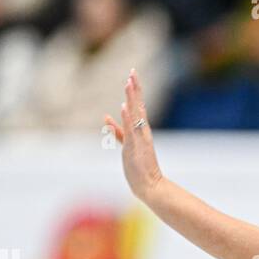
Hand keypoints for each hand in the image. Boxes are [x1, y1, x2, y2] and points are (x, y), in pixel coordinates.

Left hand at [104, 70, 162, 202]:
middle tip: (132, 71)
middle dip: (135, 89)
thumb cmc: (139, 170)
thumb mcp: (126, 145)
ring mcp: (139, 140)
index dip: (135, 91)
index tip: (132, 76)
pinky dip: (127, 118)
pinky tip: (125, 106)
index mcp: (141, 131)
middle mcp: (142, 132)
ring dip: (132, 98)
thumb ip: (117, 131)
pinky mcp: (135, 148)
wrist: (151, 187)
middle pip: (138, 106)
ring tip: (129, 82)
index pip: (138, 106)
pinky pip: (130, 131)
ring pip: (136, 115)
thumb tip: (106, 118)